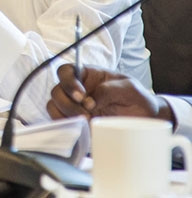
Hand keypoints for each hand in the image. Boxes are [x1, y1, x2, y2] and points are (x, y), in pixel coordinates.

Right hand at [47, 64, 169, 121]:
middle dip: (67, 103)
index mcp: (87, 75)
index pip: (66, 71)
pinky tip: (82, 129)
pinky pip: (59, 122)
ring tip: (86, 122)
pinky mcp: (75, 122)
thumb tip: (89, 102)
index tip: (81, 95)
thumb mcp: (129, 88)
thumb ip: (108, 90)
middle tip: (86, 114)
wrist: (146, 119)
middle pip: (56, 91)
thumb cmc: (137, 98)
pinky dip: (66, 126)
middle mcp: (76, 89)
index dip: (68, 82)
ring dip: (65, 115)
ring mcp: (74, 106)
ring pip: (53, 106)